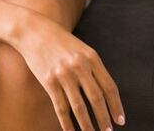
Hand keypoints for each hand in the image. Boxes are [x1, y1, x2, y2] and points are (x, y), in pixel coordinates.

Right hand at [11, 9, 124, 130]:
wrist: (33, 31)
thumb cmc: (60, 42)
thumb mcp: (82, 49)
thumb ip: (93, 68)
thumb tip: (105, 94)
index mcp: (92, 57)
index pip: (109, 87)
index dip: (116, 106)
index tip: (120, 120)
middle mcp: (79, 66)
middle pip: (97, 99)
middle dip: (104, 118)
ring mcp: (63, 74)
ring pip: (79, 107)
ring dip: (88, 125)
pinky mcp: (49, 81)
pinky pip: (61, 107)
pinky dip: (67, 123)